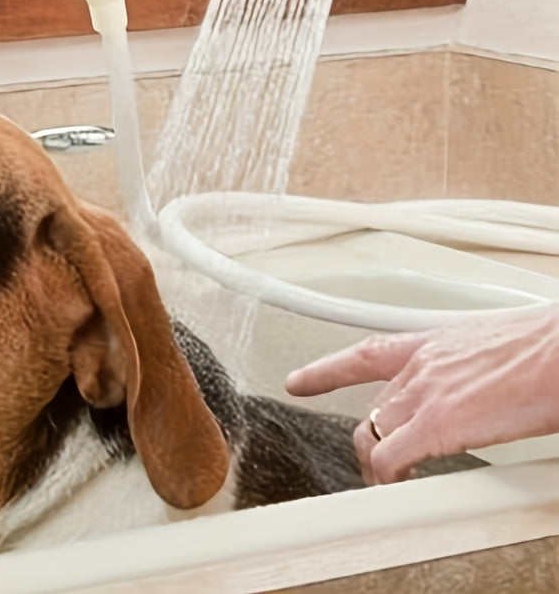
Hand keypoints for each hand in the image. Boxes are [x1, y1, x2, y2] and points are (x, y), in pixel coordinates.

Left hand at [286, 307, 558, 483]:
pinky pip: (392, 459)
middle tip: (376, 466)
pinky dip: (388, 480)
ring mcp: (425, 394)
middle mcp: (421, 365)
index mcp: (434, 343)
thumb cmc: (546, 350)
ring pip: (374, 434)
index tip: (300, 380)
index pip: (365, 354)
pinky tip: (394, 491)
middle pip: (373, 409)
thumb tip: (487, 390)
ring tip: (385, 485)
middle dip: (370, 440)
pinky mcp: (438, 424)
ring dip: (375, 464)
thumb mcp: (494, 352)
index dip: (327, 370)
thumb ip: (472, 373)